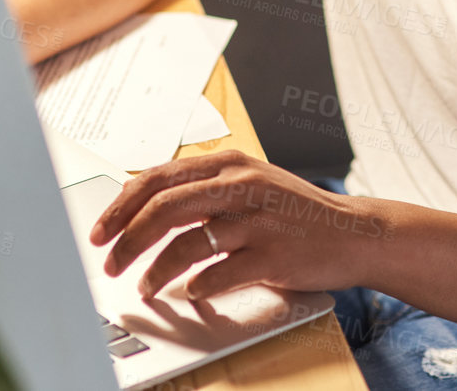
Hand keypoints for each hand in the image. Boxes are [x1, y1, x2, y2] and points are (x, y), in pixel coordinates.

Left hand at [90, 150, 383, 300]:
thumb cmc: (296, 212)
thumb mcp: (250, 183)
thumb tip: (146, 203)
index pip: (159, 178)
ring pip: (187, 244)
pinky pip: (220, 274)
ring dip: (156, 271)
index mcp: (230, 163)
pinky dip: (197, 287)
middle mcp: (242, 185)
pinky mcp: (272, 254)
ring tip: (145, 287)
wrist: (354, 232)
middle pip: (164, 207)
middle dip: (127, 239)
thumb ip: (205, 188)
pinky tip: (189, 293)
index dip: (122, 206)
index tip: (102, 230)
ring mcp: (258, 219)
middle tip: (109, 262)